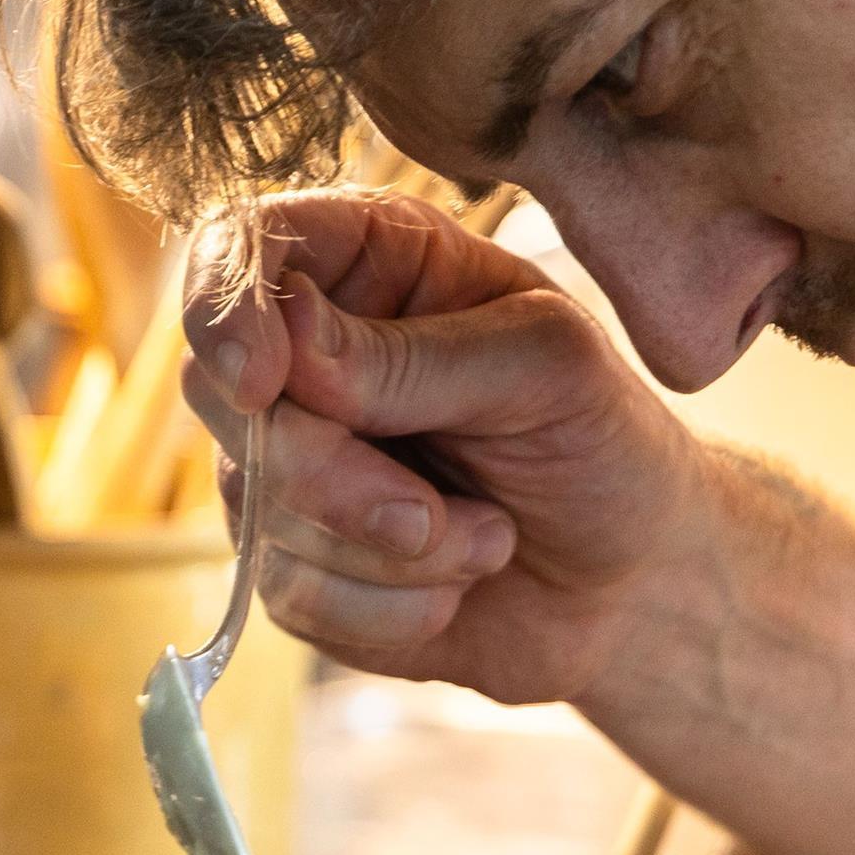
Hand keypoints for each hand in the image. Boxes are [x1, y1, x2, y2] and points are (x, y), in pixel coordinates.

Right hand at [185, 190, 702, 705]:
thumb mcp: (548, 367)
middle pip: (221, 391)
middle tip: (431, 512)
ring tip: (489, 538)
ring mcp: (289, 463)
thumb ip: (421, 354)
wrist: (634, 578)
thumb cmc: (601, 439)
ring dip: (392, 551)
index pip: (239, 246)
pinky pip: (289, 595)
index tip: (262, 380)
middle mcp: (307, 359)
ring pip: (258, 508)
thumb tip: (290, 342)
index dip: (224, 306)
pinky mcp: (294, 563)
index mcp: (368, 266)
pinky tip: (456, 586)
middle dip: (326, 472)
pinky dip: (389, 608)